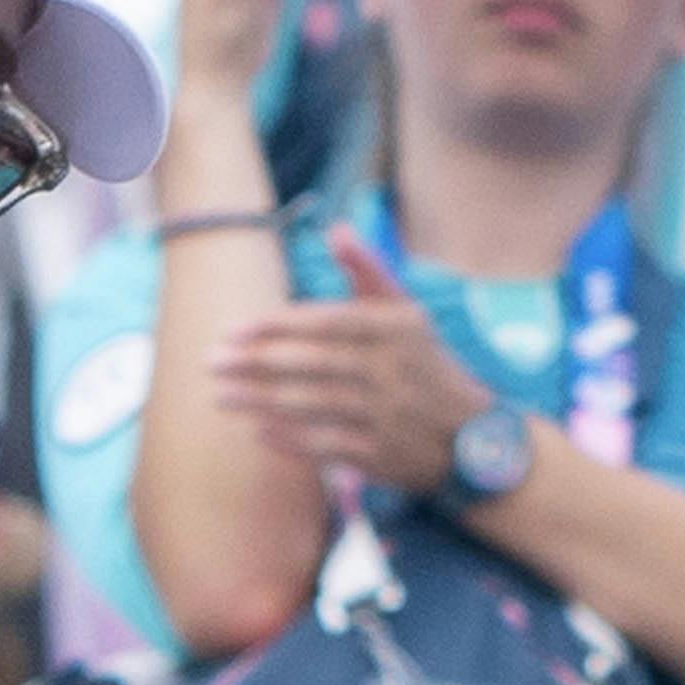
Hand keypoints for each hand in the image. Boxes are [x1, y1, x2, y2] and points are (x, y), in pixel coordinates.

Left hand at [207, 232, 498, 489]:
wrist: (473, 437)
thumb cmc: (427, 366)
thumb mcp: (407, 313)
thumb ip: (368, 271)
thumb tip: (336, 228)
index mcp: (394, 329)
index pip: (326, 323)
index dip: (277, 327)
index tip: (234, 328)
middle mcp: (390, 371)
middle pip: (312, 364)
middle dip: (257, 363)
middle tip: (212, 362)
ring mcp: (386, 415)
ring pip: (313, 405)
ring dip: (261, 401)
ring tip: (221, 395)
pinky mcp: (381, 455)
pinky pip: (328, 446)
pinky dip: (291, 439)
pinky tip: (258, 431)